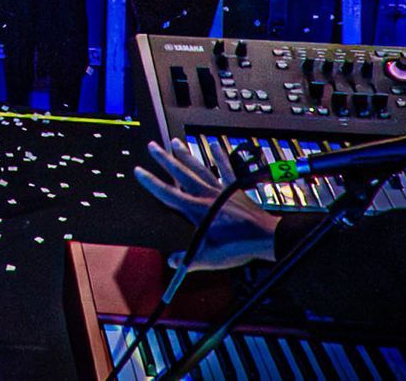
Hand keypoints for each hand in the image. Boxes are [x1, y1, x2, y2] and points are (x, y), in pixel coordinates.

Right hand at [133, 138, 278, 271]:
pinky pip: (226, 169)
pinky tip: (215, 145)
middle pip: (181, 174)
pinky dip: (220, 157)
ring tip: (175, 143)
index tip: (139, 171)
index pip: (169, 194)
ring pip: (199, 168)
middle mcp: (207, 196)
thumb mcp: (211, 258)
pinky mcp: (234, 189)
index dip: (152, 183)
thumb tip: (171, 262)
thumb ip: (190, 260)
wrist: (266, 237)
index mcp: (198, 210)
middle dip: (165, 160)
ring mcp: (221, 190)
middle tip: (152, 146)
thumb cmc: (240, 246)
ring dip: (186, 155)